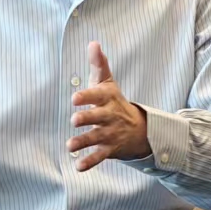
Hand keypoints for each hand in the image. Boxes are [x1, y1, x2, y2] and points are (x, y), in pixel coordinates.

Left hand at [67, 41, 150, 170]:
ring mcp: (110, 133)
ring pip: (96, 138)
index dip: (87, 97)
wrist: (140, 129)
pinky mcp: (109, 149)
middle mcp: (109, 116)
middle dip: (87, 119)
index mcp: (107, 99)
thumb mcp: (109, 83)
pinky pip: (100, 157)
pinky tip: (78, 166)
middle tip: (74, 120)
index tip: (75, 98)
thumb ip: (99, 64)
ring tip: (70, 146)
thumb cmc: (116, 102)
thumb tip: (93, 43)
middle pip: (98, 117)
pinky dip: (90, 162)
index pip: (97, 95)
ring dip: (83, 142)